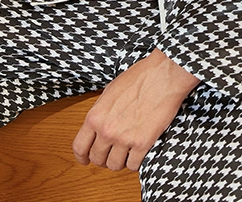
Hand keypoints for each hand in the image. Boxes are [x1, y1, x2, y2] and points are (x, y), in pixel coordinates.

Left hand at [73, 49, 199, 171]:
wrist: (163, 76)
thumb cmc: (139, 78)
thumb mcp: (110, 92)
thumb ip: (101, 113)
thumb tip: (98, 126)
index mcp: (95, 116)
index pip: (79, 147)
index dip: (82, 157)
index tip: (86, 159)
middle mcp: (107, 130)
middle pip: (97, 159)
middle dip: (103, 158)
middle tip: (110, 153)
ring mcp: (124, 139)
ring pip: (114, 165)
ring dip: (120, 161)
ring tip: (126, 151)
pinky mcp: (142, 144)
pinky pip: (133, 166)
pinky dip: (135, 161)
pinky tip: (138, 151)